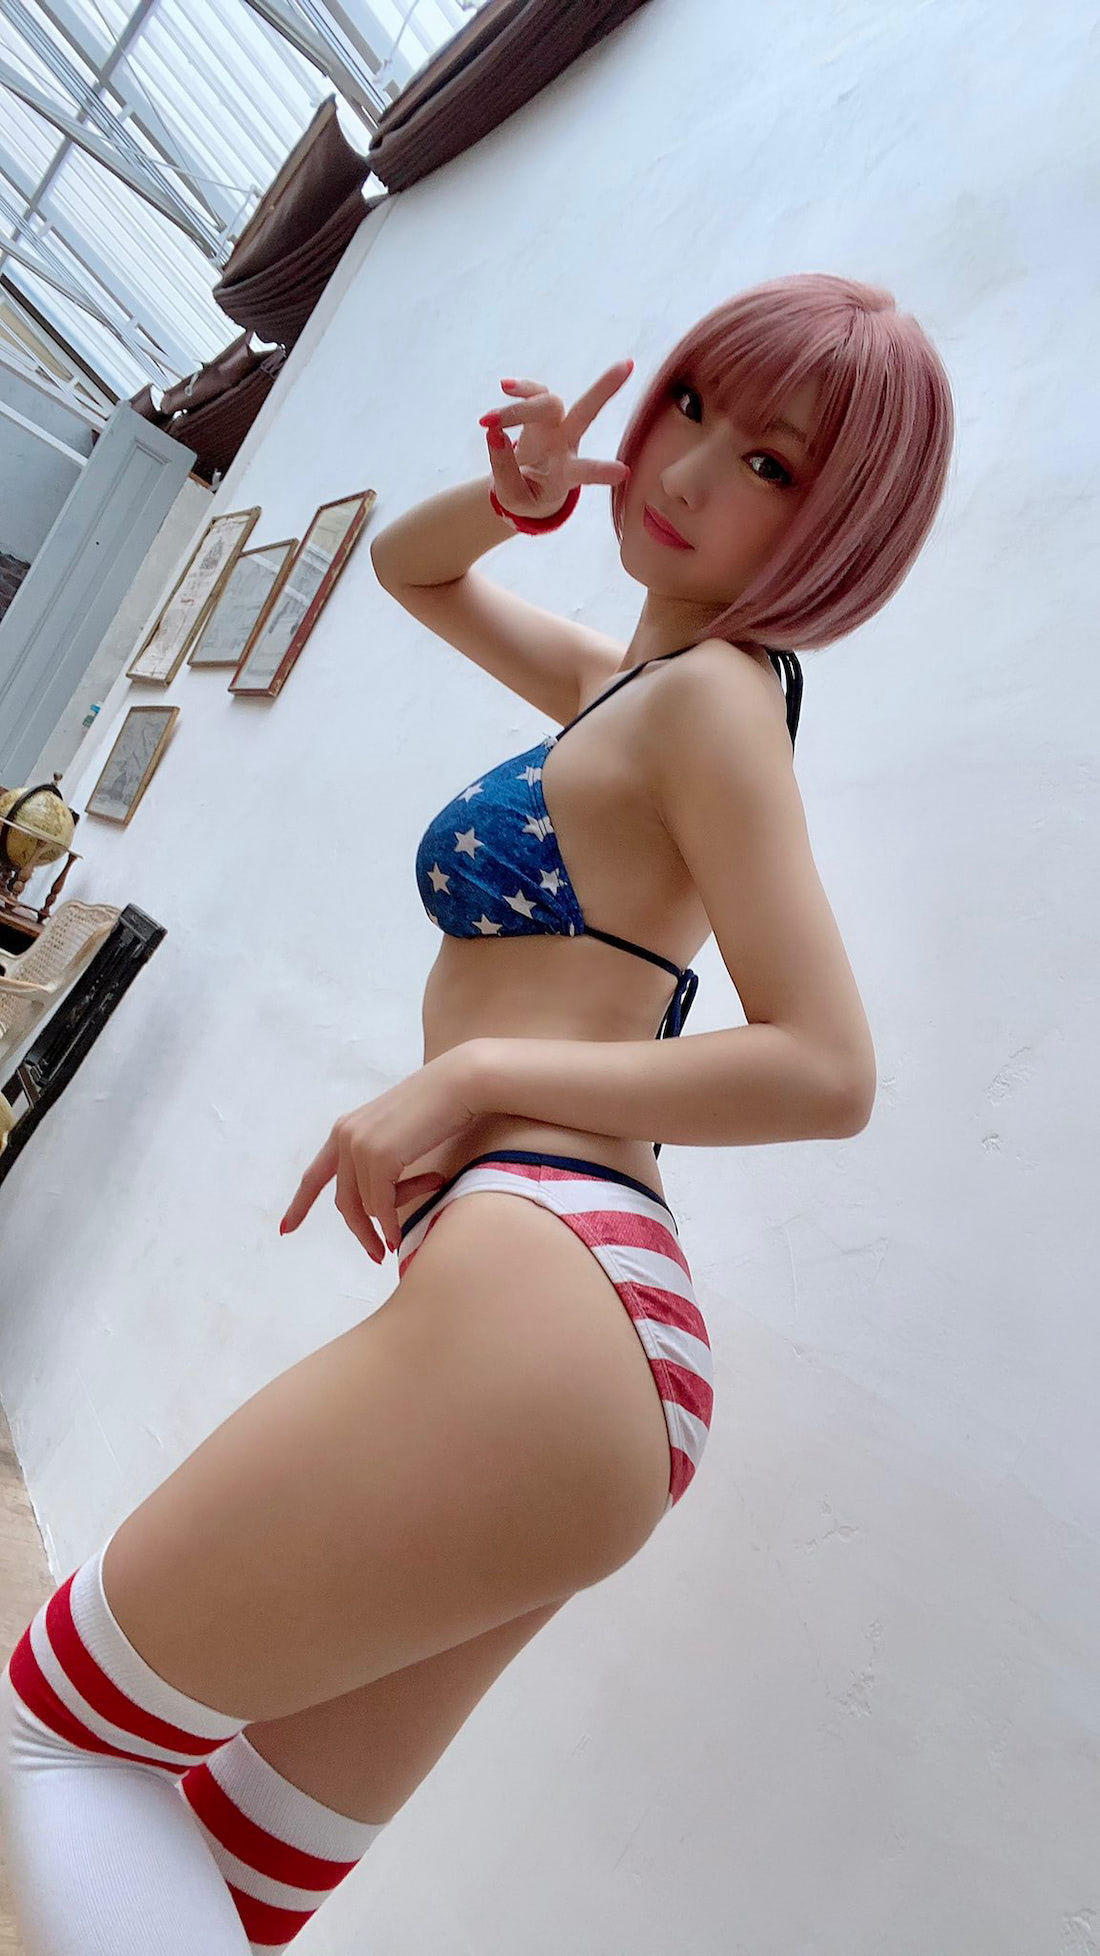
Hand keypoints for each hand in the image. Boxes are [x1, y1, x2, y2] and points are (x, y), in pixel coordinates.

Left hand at [279, 1044, 487, 1259]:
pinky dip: (390, 1226)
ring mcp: (360, 1147)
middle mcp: (345, 1136)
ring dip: (390, 1218)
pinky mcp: (379, 1158)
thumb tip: (374, 1203)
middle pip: (343, 1201)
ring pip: (366, 1206)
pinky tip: (399, 1237)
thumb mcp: (397, 1132)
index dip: (300, 1204)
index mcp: (345, 1129)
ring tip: (424, 1201)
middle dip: (358, 1231)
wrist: (462, 1083)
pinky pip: (381, 1207)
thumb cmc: (440, 1106)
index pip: (315, 1175)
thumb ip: (378, 1156)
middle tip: (376, 1255)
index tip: (286, 1229)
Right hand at [480, 360, 633, 521]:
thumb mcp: (513, 496)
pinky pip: (534, 391)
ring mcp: (554, 423)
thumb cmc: (526, 494)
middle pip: (585, 412)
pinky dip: (521, 387)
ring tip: (487, 421)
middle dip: (604, 390)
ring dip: (518, 410)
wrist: (525, 484)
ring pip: (548, 401)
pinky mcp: (539, 412)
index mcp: (567, 473)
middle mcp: (567, 443)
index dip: (602, 471)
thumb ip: (504, 471)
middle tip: (627, 366)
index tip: (623, 472)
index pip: (585, 471)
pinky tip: (505, 386)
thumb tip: (493, 434)